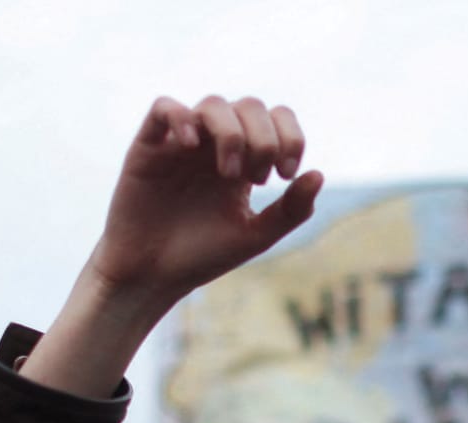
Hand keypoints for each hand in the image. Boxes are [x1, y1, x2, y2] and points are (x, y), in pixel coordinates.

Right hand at [87, 95, 322, 306]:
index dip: (290, 136)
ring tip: (230, 174)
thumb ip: (290, 210)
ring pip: (213, 103)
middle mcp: (215, 144)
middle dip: (263, 139)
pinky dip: (181, 117)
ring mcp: (182, 142)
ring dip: (231, 133)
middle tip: (257, 179)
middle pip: (250, 105)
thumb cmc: (203, 255)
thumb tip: (318, 174)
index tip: (285, 174)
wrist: (153, 274)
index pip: (276, 119)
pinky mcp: (149, 146)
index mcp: (245, 159)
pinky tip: (192, 145)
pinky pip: (164, 108)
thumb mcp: (255, 236)